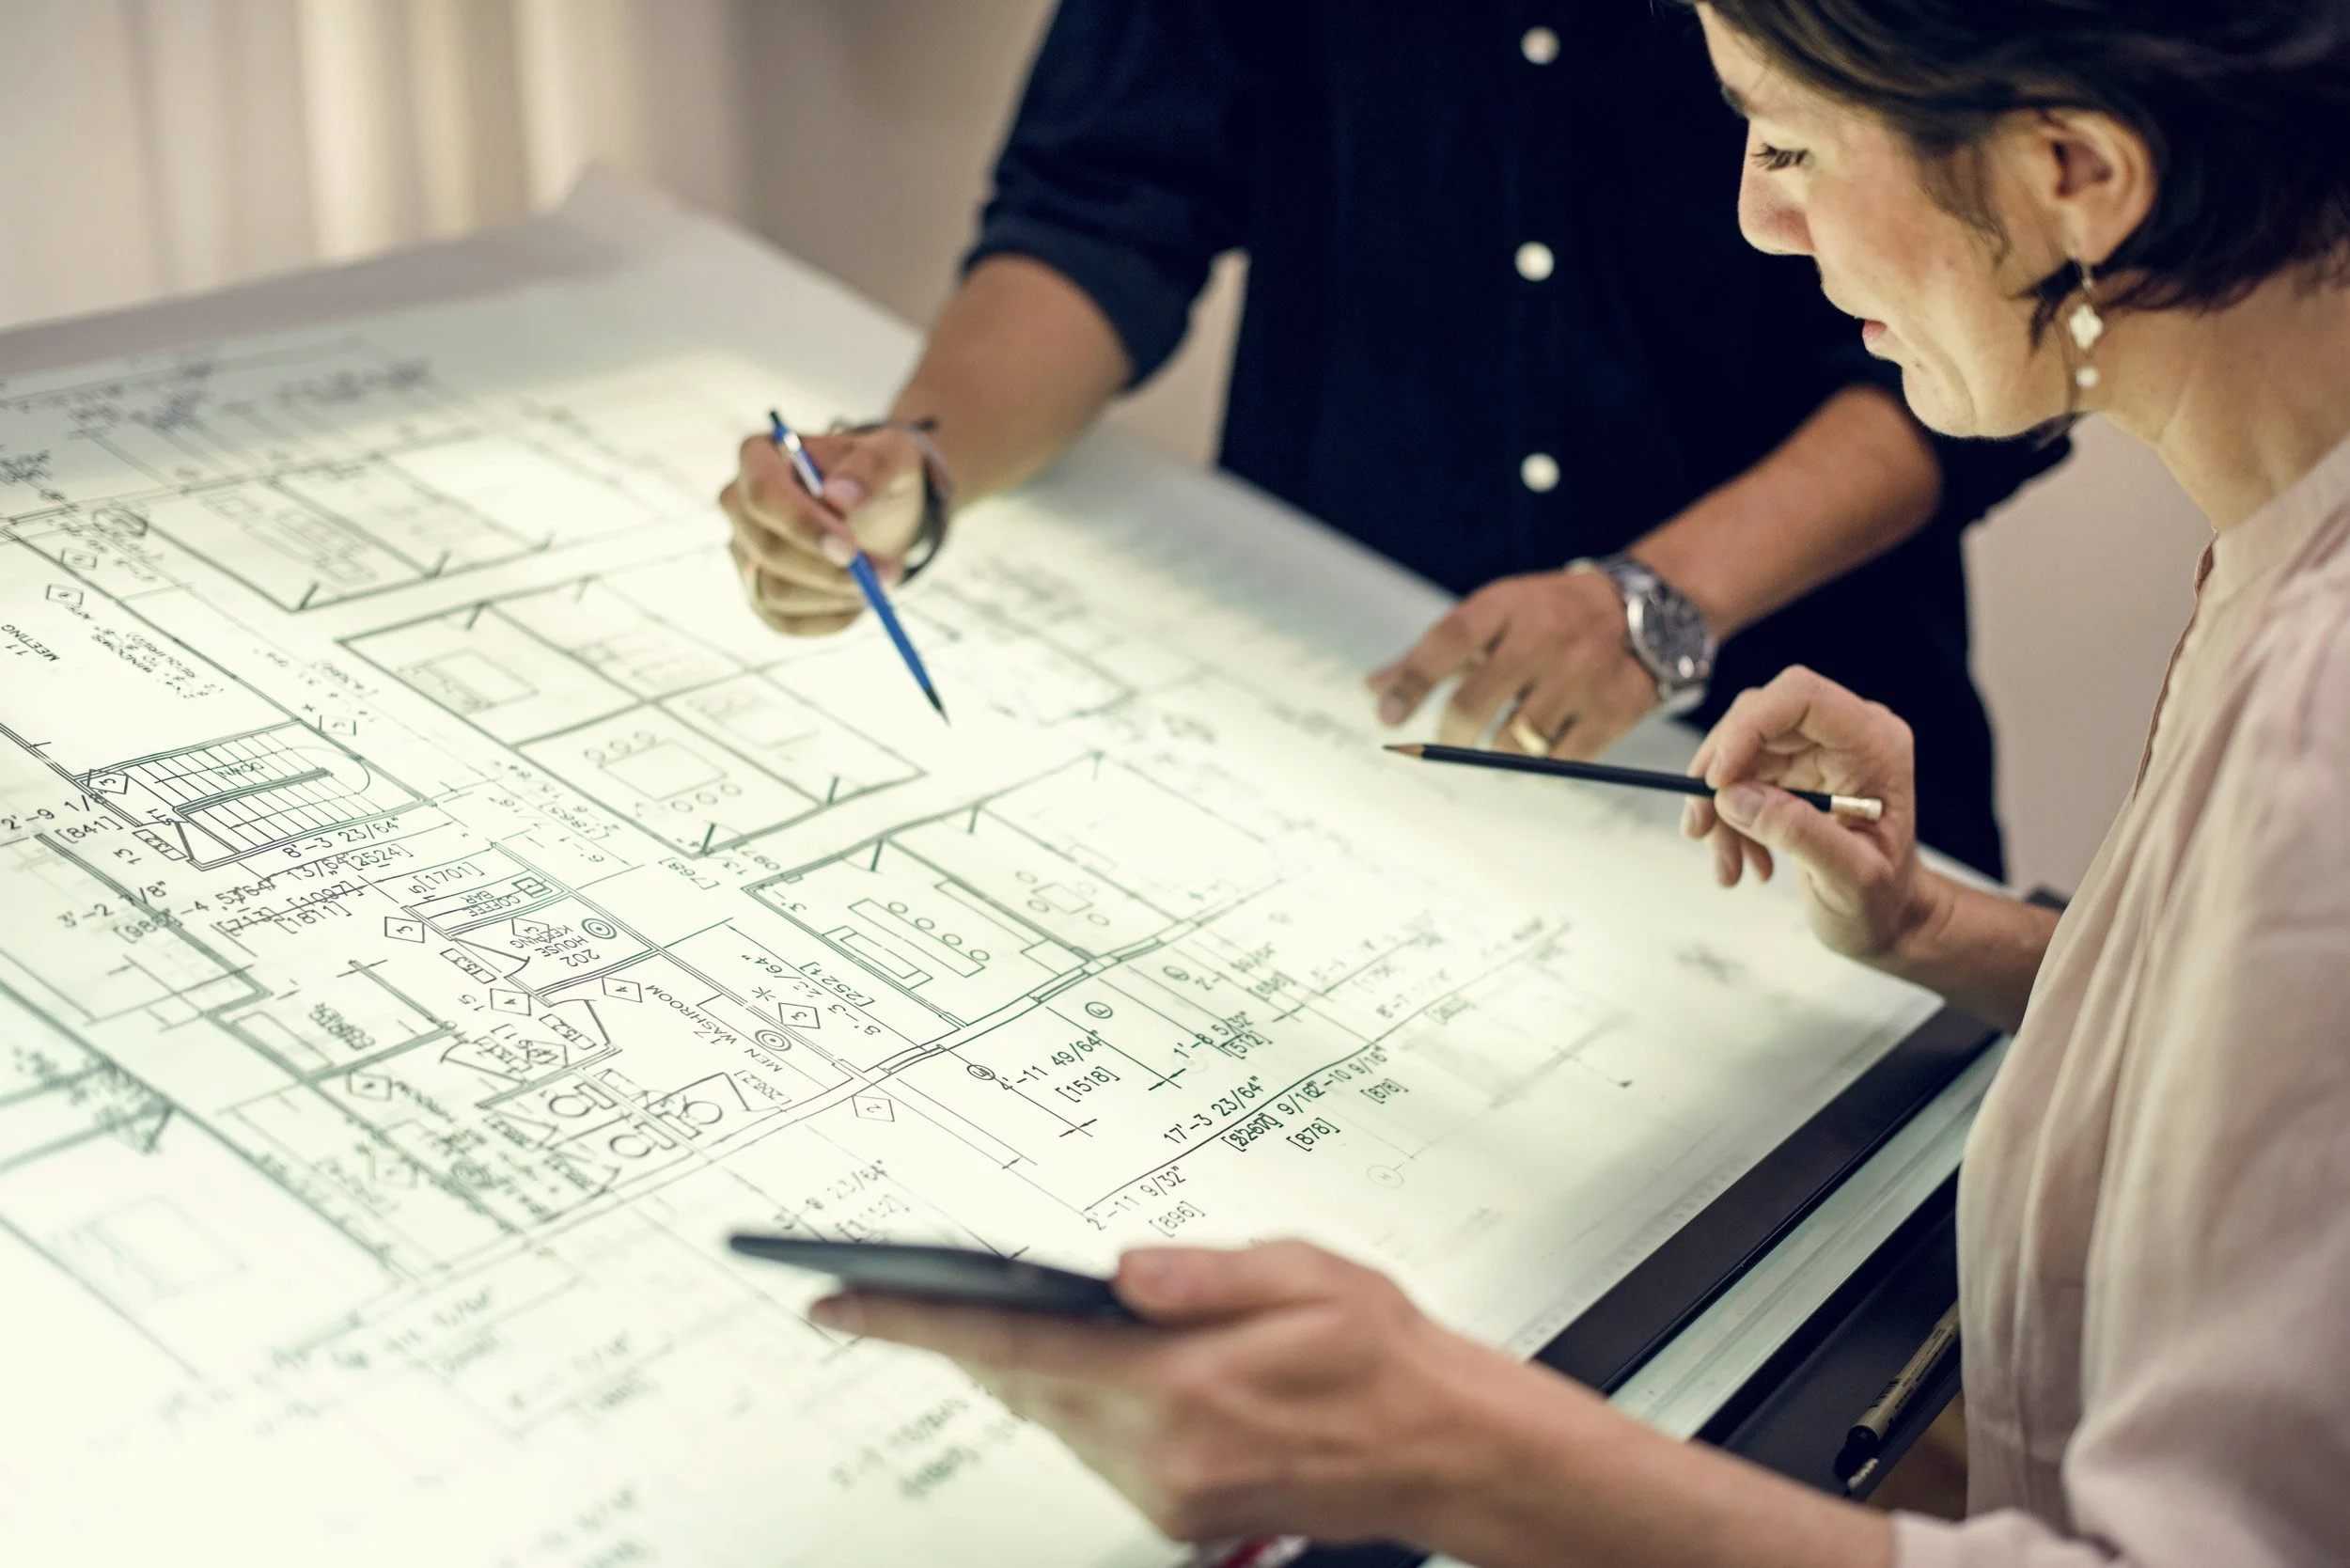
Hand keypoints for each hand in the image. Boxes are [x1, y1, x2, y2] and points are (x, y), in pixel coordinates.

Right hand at [718, 424, 928, 634]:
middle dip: (831, 570)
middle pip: (767, 549)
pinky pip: (786, 622)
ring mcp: (744, 551)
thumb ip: (872, 467)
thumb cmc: (877, 477)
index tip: (850, 548)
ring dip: (838, 595)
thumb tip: (839, 497)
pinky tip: (861, 600)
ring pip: (776, 592)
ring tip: (883, 578)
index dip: (802, 525)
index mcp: (759, 456)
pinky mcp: (758, 592)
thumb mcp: (892, 456)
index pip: (762, 494)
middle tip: (889, 571)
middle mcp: (739, 503)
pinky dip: (831, 618)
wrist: (878, 511)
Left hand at [809, 1240, 1546, 1546]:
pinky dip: (1079, 1401)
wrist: (1446, 1448)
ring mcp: (1167, 1495)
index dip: (916, 1325)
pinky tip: (1093, 1362)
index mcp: (1183, 1392)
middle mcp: (1163, 1458)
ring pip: (1057, 1419)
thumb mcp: (1307, 1276)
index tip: (840, 1305)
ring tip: (999, 1312)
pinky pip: (1096, 1447)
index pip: (1016, 1352)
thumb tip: (1122, 1270)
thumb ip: (1206, 1274)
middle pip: (1024, 1389)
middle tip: (898, 1292)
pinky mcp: (1177, 1513)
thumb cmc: (1384, 1356)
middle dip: (967, 1338)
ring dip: (1032, 1370)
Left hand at [1367, 569, 1658, 756]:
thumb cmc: (1546, 617)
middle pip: (1476, 703)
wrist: (1644, 611)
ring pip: (1516, 740)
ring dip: (1498, 751)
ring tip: (1504, 738)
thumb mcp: (1493, 617)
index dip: (1413, 681)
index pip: (1449, 641)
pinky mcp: (1614, 711)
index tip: (1388, 716)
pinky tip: (1541, 748)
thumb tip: (1375, 690)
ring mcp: (1582, 676)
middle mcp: (1545, 637)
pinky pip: (1560, 761)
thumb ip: (1432, 655)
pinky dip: (1540, 765)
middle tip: (1448, 742)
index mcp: (1508, 606)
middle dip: (1451, 735)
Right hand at [1681, 666, 1943, 960]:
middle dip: (1719, 773)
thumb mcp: (1850, 880)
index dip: (1748, 727)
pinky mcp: (1793, 770)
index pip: (1801, 698)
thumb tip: (1734, 797)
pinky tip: (1741, 860)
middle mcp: (1846, 736)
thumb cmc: (1883, 901)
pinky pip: (1739, 777)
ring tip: (1727, 865)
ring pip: (1740, 751)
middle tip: (1698, 827)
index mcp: (1875, 745)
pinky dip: (1727, 819)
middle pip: (1759, 718)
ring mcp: (1817, 750)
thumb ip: (1799, 834)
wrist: (1887, 918)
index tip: (1715, 781)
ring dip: (1718, 807)